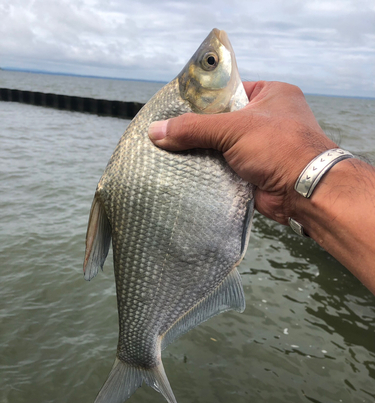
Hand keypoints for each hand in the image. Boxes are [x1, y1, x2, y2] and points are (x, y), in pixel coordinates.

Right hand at [148, 81, 336, 224]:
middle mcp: (267, 119)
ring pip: (222, 147)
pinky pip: (226, 168)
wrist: (305, 191)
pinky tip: (186, 172)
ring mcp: (262, 147)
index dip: (202, 101)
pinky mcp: (255, 172)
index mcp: (270, 94)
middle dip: (198, 131)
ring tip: (169, 153)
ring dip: (202, 153)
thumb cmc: (279, 147)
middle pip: (222, 121)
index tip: (175, 109)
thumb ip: (194, 128)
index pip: (228, 92)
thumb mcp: (234, 128)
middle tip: (167, 134)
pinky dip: (210, 171)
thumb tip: (156, 131)